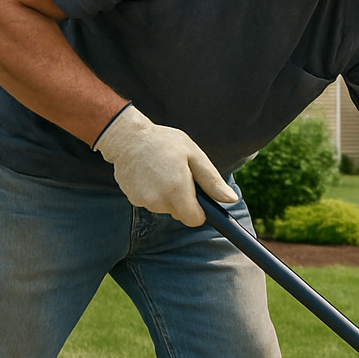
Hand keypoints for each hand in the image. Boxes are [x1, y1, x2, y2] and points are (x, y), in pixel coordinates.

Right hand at [93, 104, 236, 225]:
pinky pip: (151, 202)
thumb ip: (212, 181)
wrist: (127, 137)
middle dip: (183, 200)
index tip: (198, 197)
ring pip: (165, 208)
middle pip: (180, 214)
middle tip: (178, 175)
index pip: (194, 220)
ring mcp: (144, 201)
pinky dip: (153, 192)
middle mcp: (159, 200)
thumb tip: (231, 200)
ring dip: (167, 195)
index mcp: (177, 190)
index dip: (200, 211)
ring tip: (162, 171)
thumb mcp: (194, 156)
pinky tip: (149, 174)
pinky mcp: (133, 199)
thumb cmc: (164, 142)